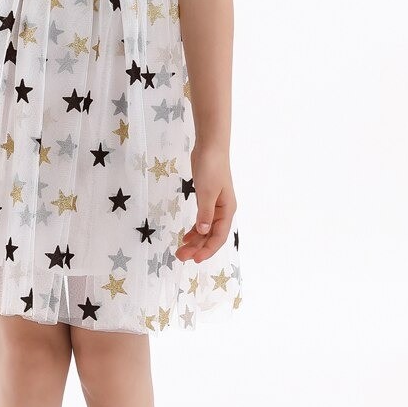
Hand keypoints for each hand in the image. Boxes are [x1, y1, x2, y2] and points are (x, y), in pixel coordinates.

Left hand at [175, 145, 236, 263]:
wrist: (210, 146)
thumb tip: (202, 233)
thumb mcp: (207, 191)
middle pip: (211, 235)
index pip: (218, 236)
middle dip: (197, 247)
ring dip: (194, 240)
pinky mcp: (206, 199)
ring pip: (205, 229)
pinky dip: (194, 229)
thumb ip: (205, 213)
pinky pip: (202, 219)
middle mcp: (223, 211)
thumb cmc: (211, 167)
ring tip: (180, 250)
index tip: (195, 259)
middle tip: (180, 256)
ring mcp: (215, 205)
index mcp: (227, 210)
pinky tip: (186, 236)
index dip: (207, 250)